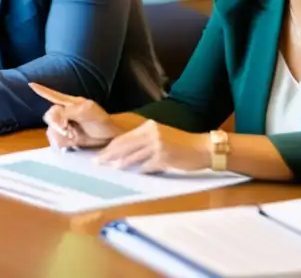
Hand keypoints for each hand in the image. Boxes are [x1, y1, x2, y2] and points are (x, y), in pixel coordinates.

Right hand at [29, 82, 121, 149]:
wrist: (111, 138)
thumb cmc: (102, 121)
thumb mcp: (88, 111)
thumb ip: (70, 111)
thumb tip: (56, 114)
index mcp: (71, 104)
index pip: (54, 96)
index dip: (42, 90)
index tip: (31, 85)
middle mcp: (66, 114)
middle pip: (49, 116)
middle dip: (56, 124)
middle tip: (67, 130)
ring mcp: (66, 126)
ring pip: (51, 131)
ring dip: (60, 136)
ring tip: (74, 137)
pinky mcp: (67, 139)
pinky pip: (55, 141)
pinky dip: (61, 144)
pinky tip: (70, 145)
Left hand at [97, 120, 211, 172]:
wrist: (202, 148)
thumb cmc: (181, 143)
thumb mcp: (160, 136)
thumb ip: (143, 141)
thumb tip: (124, 152)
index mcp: (148, 126)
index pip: (124, 137)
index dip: (110, 146)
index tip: (99, 153)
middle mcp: (151, 133)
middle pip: (124, 145)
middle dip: (109, 155)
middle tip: (97, 162)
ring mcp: (157, 145)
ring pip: (133, 156)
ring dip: (122, 164)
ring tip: (112, 169)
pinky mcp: (164, 158)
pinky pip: (147, 166)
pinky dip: (141, 170)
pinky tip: (136, 174)